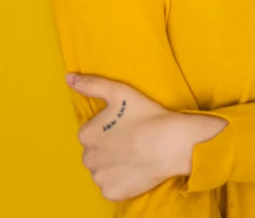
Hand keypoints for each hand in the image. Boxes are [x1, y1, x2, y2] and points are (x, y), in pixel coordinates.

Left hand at [65, 72, 197, 201]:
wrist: (169, 143)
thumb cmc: (144, 114)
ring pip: (102, 170)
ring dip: (114, 164)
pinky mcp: (111, 193)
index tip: (125, 125)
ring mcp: (99, 178)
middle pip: (95, 152)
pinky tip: (135, 169)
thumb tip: (69, 77)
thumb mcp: (118, 91)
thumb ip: (91, 84)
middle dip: (109, 147)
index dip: (109, 128)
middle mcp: (87, 158)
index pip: (92, 133)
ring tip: (135, 154)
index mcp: (86, 134)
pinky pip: (112, 186)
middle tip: (131, 139)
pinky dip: (121, 180)